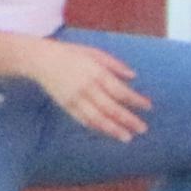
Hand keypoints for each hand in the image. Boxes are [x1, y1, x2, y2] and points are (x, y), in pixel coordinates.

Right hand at [31, 36, 150, 141]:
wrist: (41, 60)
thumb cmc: (71, 54)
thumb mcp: (95, 53)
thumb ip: (115, 64)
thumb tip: (133, 76)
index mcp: (96, 72)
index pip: (120, 90)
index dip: (135, 100)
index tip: (149, 107)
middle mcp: (87, 87)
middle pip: (111, 108)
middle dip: (128, 120)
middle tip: (143, 129)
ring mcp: (75, 98)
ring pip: (97, 118)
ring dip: (113, 129)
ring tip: (127, 137)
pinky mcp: (66, 106)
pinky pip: (83, 120)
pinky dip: (97, 127)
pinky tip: (108, 132)